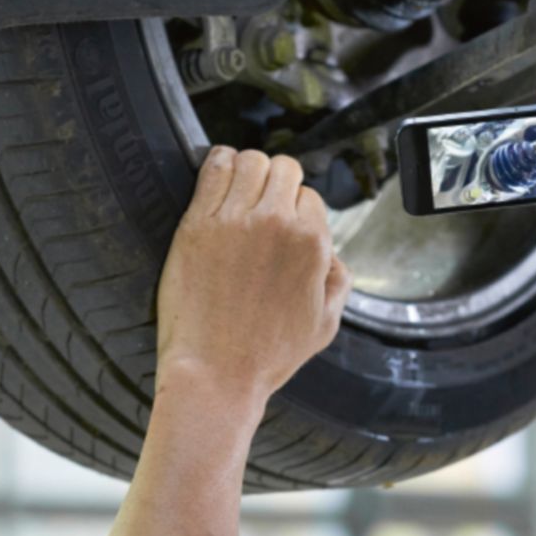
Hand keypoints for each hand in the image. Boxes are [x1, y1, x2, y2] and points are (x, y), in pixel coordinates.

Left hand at [155, 147, 351, 415]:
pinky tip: (218, 173)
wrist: (216, 374)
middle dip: (277, 182)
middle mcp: (277, 224)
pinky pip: (212, 168)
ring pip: (250, 160)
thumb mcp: (326, 324)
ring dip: (248, 169)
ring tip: (239, 187)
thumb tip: (332, 256)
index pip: (310, 197)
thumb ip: (338, 281)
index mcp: (312, 244)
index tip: (284, 224)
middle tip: (262, 202)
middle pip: (283, 169)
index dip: (298, 210)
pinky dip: (218, 162)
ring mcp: (234, 220)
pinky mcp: (197, 224)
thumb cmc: (269, 355)